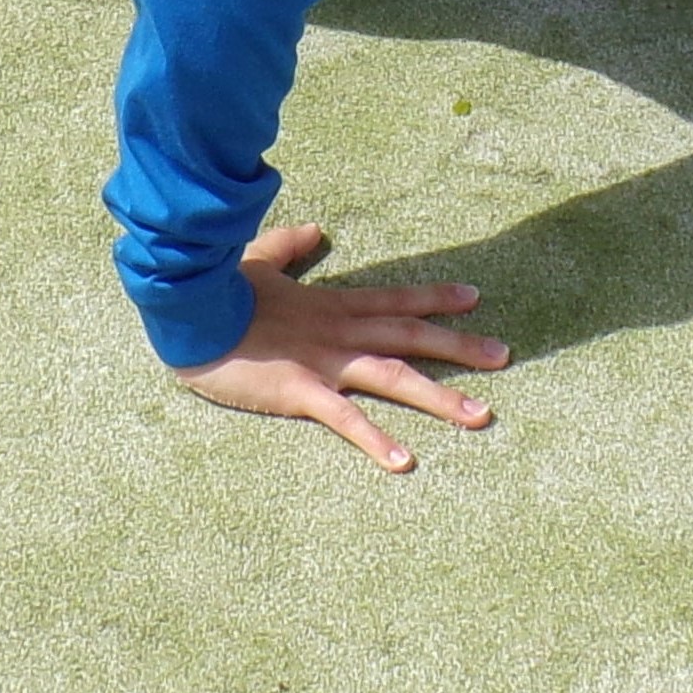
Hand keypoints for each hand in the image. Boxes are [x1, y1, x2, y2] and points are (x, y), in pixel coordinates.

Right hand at [173, 223, 504, 472]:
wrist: (187, 310)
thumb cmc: (219, 290)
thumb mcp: (260, 260)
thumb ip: (290, 247)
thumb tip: (313, 231)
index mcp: (331, 303)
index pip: (395, 298)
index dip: (435, 298)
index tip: (473, 298)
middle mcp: (339, 330)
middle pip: (411, 336)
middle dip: (460, 346)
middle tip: (505, 355)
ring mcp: (324, 360)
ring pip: (395, 377)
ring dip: (441, 396)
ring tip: (482, 415)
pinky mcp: (300, 390)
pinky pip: (346, 419)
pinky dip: (377, 439)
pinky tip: (406, 461)